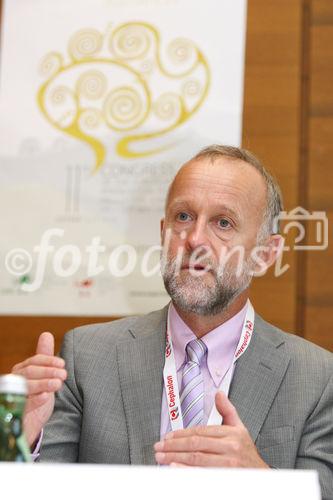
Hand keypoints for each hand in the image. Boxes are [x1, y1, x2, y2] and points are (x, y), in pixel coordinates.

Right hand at [11, 332, 66, 446]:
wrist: (29, 424)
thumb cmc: (36, 396)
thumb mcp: (42, 376)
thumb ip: (44, 357)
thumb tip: (46, 334)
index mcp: (21, 371)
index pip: (34, 361)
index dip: (49, 361)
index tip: (62, 364)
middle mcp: (15, 382)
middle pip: (30, 371)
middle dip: (48, 371)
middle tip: (64, 374)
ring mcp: (14, 397)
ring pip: (26, 386)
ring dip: (43, 383)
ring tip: (58, 384)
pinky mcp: (16, 413)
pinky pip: (23, 405)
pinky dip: (35, 400)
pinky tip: (45, 396)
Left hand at [154, 391, 268, 467]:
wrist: (260, 476)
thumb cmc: (247, 454)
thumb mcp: (240, 429)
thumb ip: (228, 411)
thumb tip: (219, 393)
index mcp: (231, 435)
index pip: (201, 432)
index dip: (181, 434)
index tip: (167, 437)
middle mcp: (230, 449)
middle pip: (196, 445)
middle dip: (174, 446)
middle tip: (159, 447)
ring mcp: (228, 466)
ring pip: (197, 459)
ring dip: (176, 458)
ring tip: (162, 457)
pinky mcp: (225, 478)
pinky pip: (202, 474)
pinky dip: (186, 471)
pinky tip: (174, 468)